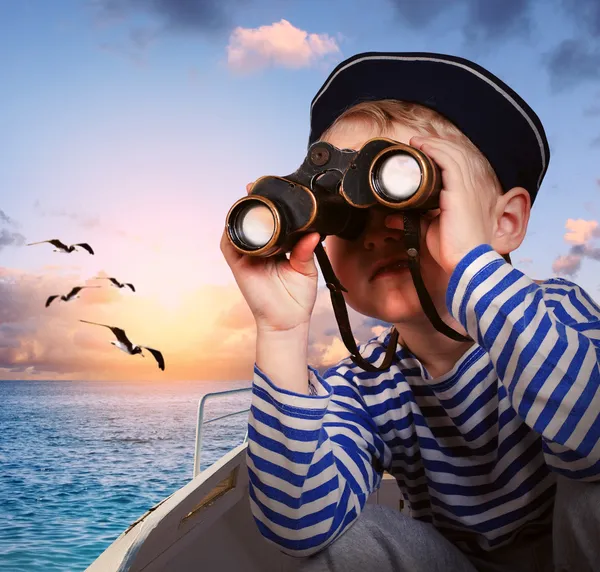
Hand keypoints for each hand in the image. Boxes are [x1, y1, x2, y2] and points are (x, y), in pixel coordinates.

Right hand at [220, 182, 320, 332]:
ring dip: (241, 212)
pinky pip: (230, 243)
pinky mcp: (238, 264)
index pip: (272, 222)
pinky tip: (238, 218)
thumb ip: (306, 250)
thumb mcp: (306, 270)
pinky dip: (231, 230)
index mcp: (277, 247)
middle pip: (253, 221)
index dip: (271, 207)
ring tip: (248, 197)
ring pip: (239, 228)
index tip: (275, 190)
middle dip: (253, 203)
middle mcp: (261, 249)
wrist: (287, 321)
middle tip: (256, 187)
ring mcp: (247, 256)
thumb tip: (313, 232)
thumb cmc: (297, 298)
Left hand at [384, 136, 497, 274]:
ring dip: (434, 144)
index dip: (442, 154)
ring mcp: (468, 188)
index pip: (459, 166)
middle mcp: (473, 188)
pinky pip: (450, 162)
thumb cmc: (453, 249)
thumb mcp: (430, 230)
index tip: (423, 151)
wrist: (464, 261)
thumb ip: (414, 220)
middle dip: (436, 145)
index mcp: (469, 195)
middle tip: (417, 142)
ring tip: (417, 141)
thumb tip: (392, 218)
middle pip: (457, 155)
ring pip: (453, 154)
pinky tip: (424, 147)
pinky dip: (436, 151)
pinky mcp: (461, 191)